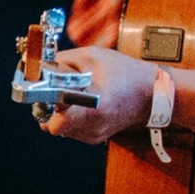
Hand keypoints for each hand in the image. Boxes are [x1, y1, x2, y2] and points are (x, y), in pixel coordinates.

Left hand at [40, 46, 159, 143]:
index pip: (58, 121)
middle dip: (48, 110)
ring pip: (61, 130)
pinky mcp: (96, 137)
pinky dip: (70, 118)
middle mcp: (94, 124)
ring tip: (69, 96)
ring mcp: (95, 134)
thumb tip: (43, 66)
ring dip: (59, 114)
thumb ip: (64, 60)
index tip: (46, 91)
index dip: (46, 105)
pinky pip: (73, 131)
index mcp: (95, 104)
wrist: (151, 93)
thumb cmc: (125, 72)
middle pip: (54, 126)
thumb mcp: (92, 56)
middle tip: (53, 94)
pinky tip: (80, 104)